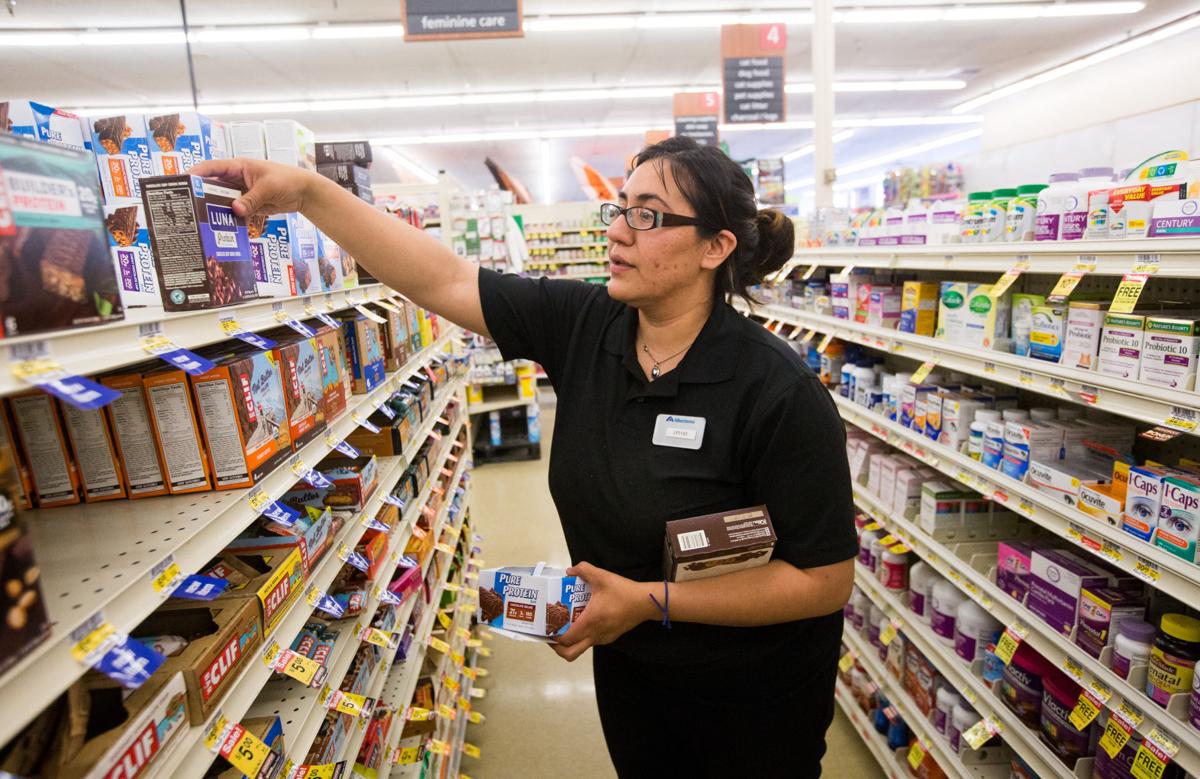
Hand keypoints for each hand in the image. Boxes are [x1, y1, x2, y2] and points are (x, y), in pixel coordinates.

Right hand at [186, 158, 319, 218]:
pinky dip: (228, 219)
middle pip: (213, 186)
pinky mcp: (248, 205)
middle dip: (200, 194)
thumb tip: (235, 210)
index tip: (182, 181)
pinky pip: (233, 212)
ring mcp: (241, 192)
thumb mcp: (269, 187)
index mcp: (239, 166)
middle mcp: (236, 179)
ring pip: (221, 201)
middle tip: (185, 205)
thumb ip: (252, 199)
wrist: (304, 192)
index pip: (212, 168)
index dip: (196, 173)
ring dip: (213, 210)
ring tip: (198, 220)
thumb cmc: (288, 180)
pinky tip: (220, 229)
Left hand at [551, 562, 654, 662]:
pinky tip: (583, 621)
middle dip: (557, 648)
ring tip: (565, 625)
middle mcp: (595, 634)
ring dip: (570, 641)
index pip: (566, 639)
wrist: (645, 602)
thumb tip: (569, 571)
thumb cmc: (623, 591)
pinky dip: (582, 636)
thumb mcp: (602, 576)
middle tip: (552, 634)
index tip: (546, 628)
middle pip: (570, 653)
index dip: (553, 637)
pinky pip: (591, 641)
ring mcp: (603, 638)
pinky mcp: (610, 637)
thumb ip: (584, 570)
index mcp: (590, 622)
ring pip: (581, 648)